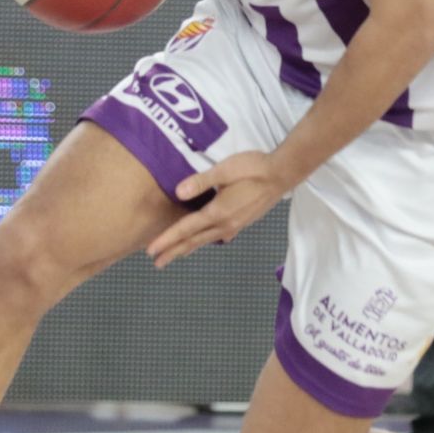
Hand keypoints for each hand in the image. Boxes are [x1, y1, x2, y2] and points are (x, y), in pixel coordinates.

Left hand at [147, 151, 293, 266]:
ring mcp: (235, 225)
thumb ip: (201, 181)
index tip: (151, 251)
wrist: (282, 174)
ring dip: (188, 249)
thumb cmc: (253, 168)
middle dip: (174, 252)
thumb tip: (178, 192)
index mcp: (217, 212)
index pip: (186, 229)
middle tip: (157, 263)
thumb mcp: (224, 170)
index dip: (167, 240)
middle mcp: (225, 224)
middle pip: (194, 241)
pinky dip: (204, 241)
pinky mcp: (242, 222)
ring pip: (206, 240)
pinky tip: (204, 241)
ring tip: (175, 255)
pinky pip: (218, 236)